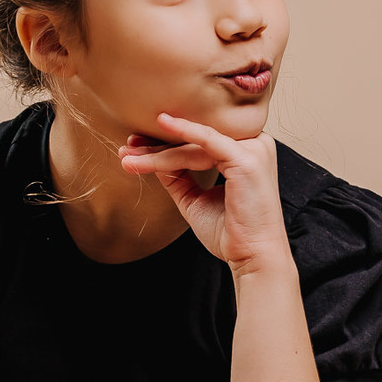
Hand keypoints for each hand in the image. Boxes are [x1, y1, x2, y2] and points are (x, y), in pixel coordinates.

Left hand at [118, 112, 291, 274]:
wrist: (252, 257)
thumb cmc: (231, 233)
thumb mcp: (196, 199)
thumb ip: (178, 176)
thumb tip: (153, 157)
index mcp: (246, 152)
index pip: (201, 142)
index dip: (167, 143)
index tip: (136, 147)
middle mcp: (254, 144)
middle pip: (197, 140)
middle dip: (158, 144)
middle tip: (127, 147)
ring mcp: (254, 149)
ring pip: (195, 144)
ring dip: (160, 152)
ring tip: (130, 157)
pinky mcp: (247, 158)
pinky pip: (208, 141)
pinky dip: (185, 132)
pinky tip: (163, 124)